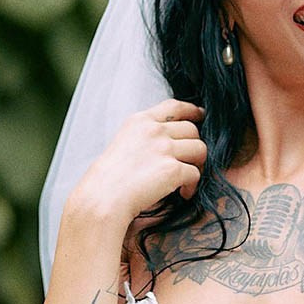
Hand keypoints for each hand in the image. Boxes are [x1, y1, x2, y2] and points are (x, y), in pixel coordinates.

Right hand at [73, 99, 206, 226]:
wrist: (103, 197)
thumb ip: (147, 136)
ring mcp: (164, 148)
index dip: (192, 110)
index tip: (201, 116)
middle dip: (194, 147)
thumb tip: (173, 141)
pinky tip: (183, 194)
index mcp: (140, 121)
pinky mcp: (172, 170)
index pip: (175, 106)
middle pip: (192, 130)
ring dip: (198, 165)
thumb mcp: (124, 142)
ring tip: (186, 180)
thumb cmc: (109, 178)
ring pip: (200, 149)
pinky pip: (195, 174)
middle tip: (190, 163)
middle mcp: (154, 130)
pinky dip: (192, 186)